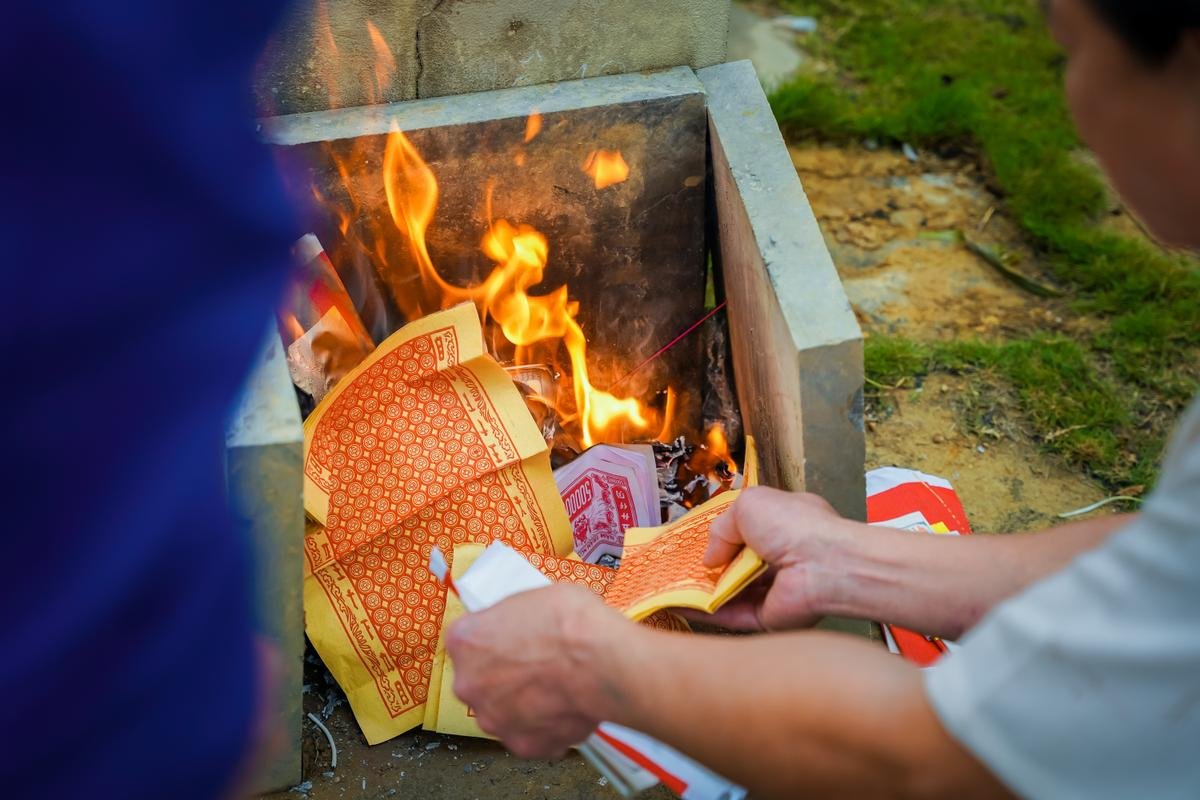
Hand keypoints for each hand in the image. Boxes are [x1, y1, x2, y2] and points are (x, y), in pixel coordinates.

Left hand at [446, 583, 630, 758]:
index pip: (468, 641)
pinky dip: (544, 725)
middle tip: (534, 665)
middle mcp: (469, 684)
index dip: (493, 640)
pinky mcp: (523, 744)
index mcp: (465, 640)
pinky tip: (564, 706)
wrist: (601, 661)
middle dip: (503, 676)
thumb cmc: (570, 623)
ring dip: (522, 703)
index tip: (509, 640)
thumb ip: (508, 622)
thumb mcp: (529, 599)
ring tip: (554, 687)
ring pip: (502, 711)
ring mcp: (494, 719)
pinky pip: (530, 734)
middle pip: (480, 680)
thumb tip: (515, 628)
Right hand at [690, 487, 860, 630]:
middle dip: (709, 566)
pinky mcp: (767, 618)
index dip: (724, 536)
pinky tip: (676, 604)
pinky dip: (703, 610)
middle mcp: (781, 557)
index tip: (695, 542)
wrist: (824, 566)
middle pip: (738, 564)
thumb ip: (721, 528)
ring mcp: (774, 590)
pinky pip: (730, 614)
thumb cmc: (794, 526)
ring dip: (701, 589)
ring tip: (668, 585)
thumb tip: (710, 558)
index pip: (749, 531)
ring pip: (731, 592)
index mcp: (784, 525)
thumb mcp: (749, 505)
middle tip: (676, 567)